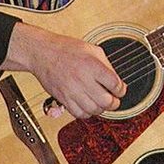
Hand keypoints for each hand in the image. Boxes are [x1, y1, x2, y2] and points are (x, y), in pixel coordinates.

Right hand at [0, 22, 126, 118]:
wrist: (43, 53)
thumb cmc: (66, 49)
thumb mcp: (92, 49)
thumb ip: (106, 65)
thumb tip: (116, 80)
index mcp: (92, 65)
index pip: (115, 84)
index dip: (121, 89)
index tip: (120, 89)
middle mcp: (83, 79)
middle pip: (106, 101)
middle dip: (114, 103)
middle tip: (114, 100)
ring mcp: (72, 91)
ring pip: (93, 110)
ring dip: (101, 109)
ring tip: (101, 103)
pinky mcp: (63, 98)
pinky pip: (79, 114)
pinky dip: (87, 113)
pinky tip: (88, 106)